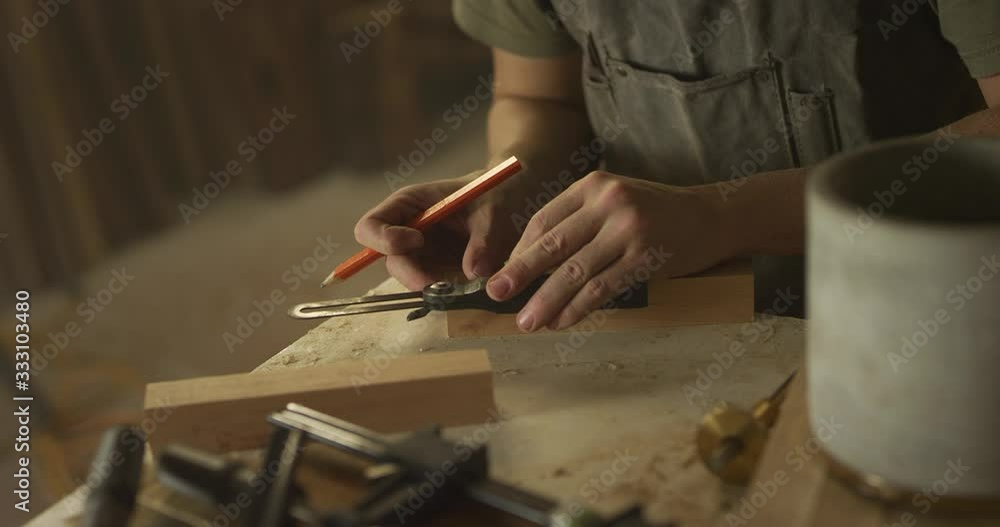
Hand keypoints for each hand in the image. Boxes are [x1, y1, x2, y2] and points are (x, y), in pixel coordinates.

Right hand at [353, 170, 525, 289]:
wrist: (511, 199)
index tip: (418, 241)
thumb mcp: (493, 212)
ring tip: (460, 286)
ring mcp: (421, 251)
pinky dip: (445, 290)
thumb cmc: (496, 193)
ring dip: (430, 286)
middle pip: (389, 259)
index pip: (371, 226)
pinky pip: (431, 285)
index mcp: (409, 204)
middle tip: (441, 285)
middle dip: (411, 274)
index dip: (384, 239)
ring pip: (409, 277)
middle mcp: (408, 229)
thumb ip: (484, 240)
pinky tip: (465, 287)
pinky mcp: (437, 267)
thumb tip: (474, 273)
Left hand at [486, 170, 734, 331]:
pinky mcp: (645, 257)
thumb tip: (531, 261)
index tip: (505, 275)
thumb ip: (579, 223)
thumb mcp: (614, 202)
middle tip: (495, 294)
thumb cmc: (656, 213)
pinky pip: (601, 287)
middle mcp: (607, 203)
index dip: (520, 251)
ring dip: (546, 300)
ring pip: (574, 271)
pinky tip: (562, 322)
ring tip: (526, 322)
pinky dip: (577, 308)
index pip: (544, 221)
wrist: (712, 216)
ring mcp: (627, 230)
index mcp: (592, 186)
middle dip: (520, 273)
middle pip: (552, 244)